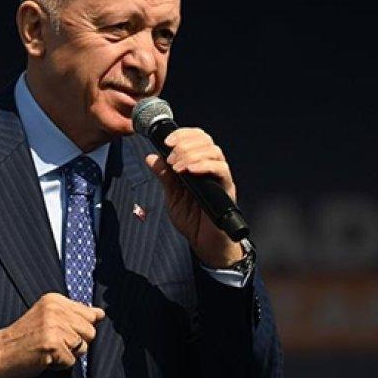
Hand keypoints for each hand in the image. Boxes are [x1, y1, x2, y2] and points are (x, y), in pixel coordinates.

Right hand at [0, 293, 103, 377]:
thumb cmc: (24, 338)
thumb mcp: (47, 317)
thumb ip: (73, 314)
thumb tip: (100, 313)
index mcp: (54, 300)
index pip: (90, 314)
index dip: (79, 329)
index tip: (60, 332)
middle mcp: (55, 310)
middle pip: (90, 331)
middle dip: (76, 342)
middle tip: (53, 342)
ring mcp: (53, 327)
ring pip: (83, 347)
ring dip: (67, 354)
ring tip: (48, 350)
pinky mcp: (52, 345)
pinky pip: (72, 361)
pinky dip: (59, 365)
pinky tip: (44, 358)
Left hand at [145, 127, 244, 267]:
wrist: (205, 243)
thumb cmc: (192, 221)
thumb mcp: (172, 196)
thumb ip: (164, 176)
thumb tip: (151, 157)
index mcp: (198, 166)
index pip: (196, 138)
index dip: (182, 134)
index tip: (167, 141)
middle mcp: (211, 168)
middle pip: (205, 140)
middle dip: (184, 144)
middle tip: (171, 158)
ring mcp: (220, 178)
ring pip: (213, 151)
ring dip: (192, 154)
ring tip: (178, 167)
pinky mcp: (226, 189)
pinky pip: (221, 169)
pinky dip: (204, 165)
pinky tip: (190, 171)